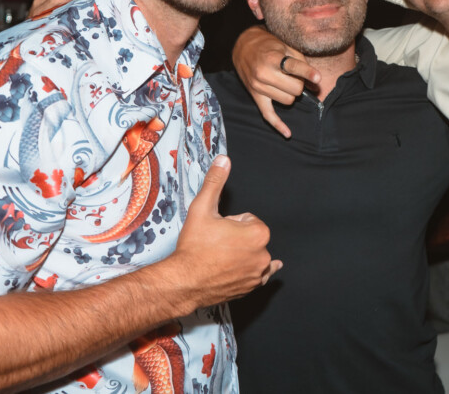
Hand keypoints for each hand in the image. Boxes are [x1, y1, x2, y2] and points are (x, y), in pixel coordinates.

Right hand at [173, 156, 281, 306]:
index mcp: (258, 232)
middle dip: (235, 238)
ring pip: (252, 254)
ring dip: (241, 254)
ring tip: (219, 259)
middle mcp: (263, 254)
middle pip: (250, 236)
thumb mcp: (202, 208)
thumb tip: (224, 160)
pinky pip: (258, 276)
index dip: (230, 222)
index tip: (217, 230)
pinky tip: (258, 271)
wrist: (184, 281)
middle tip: (215, 244)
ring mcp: (258, 273)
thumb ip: (215, 181)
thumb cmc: (194, 247)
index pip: (247, 219)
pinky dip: (253, 272)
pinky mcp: (251, 288)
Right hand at [232, 26, 319, 137]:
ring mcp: (259, 87)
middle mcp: (264, 73)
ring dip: (291, 94)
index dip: (307, 72)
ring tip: (285, 82)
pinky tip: (288, 133)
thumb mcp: (286, 47)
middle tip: (294, 75)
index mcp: (272, 58)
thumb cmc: (270, 46)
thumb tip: (316, 84)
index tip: (317, 78)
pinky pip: (268, 115)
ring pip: (288, 101)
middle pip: (295, 89)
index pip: (293, 67)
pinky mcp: (256, 96)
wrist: (244, 47)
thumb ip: (303, 64)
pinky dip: (278, 125)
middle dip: (299, 83)